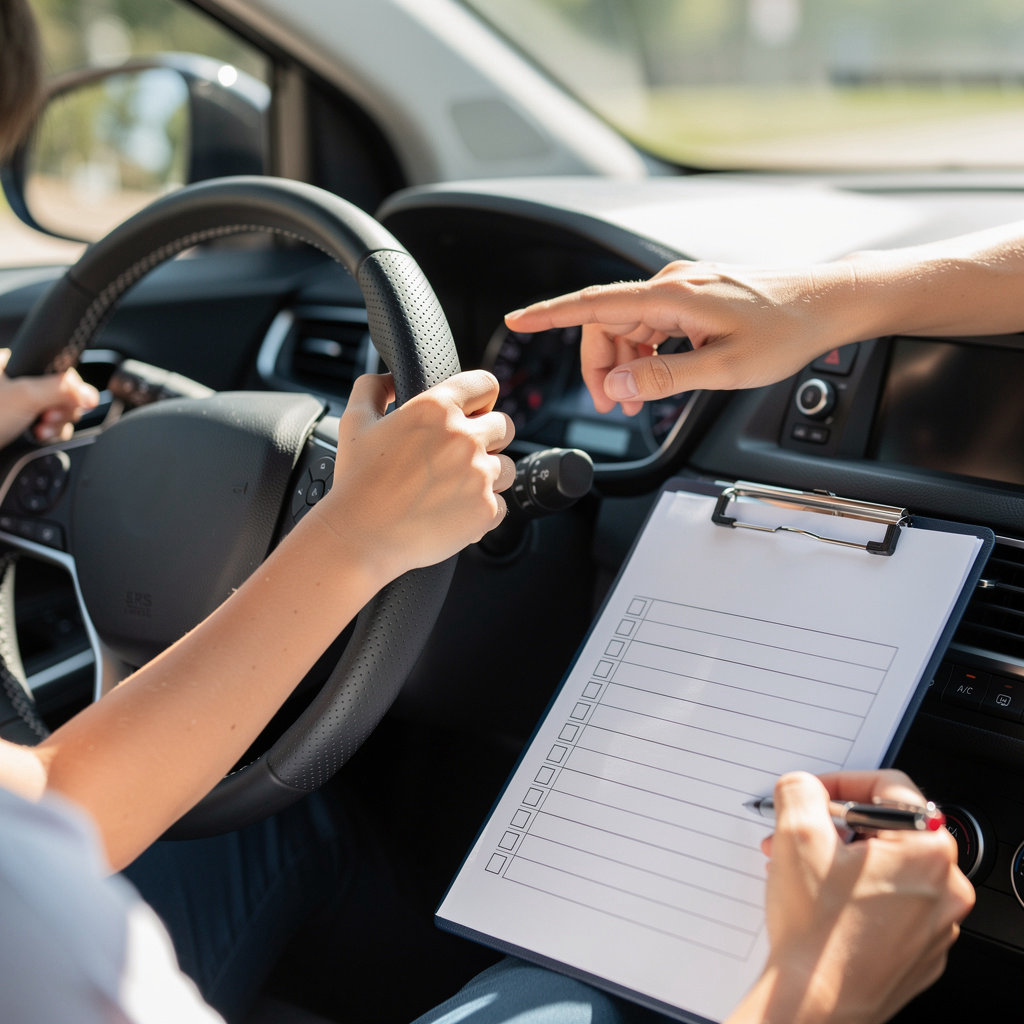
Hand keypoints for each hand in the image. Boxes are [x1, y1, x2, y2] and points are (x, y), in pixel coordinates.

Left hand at [0, 349, 99, 446]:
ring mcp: (14, 406)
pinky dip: (47, 434)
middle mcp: (12, 383)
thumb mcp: (25, 396)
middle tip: (45, 417)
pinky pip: (46, 426)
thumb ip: (62, 389)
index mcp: (9, 363)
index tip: (69, 400)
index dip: (68, 386)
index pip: (55, 368)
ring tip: (39, 431)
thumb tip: (90, 393)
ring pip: (54, 410)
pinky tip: (36, 438)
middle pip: (58, 391)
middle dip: (59, 409)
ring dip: (54, 424)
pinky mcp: (15, 426)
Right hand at [319, 370, 514, 581]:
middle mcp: (465, 438)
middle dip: (488, 438)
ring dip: (488, 475)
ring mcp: (479, 475)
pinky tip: (454, 512)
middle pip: (504, 426)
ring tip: (455, 488)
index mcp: (437, 408)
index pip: (486, 384)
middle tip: (460, 456)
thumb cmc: (356, 481)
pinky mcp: (485, 510)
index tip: (472, 413)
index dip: (481, 398)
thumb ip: (373, 387)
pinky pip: (501, 504)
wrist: (360, 537)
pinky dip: (482, 510)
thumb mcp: (354, 421)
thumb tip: (391, 379)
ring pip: (507, 467)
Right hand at [505, 260, 858, 415]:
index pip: (594, 304)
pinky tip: (656, 378)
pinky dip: (646, 354)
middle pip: (608, 324)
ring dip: (625, 365)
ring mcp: (685, 288)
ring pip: (629, 327)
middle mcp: (672, 285)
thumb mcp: (725, 368)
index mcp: (672, 297)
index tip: (517, 321)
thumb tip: (620, 386)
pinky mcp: (698, 296)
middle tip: (613, 409)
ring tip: (635, 403)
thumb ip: (665, 379)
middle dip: (601, 367)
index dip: (550, 316)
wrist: (832, 302)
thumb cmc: (789, 330)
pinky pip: (652, 325)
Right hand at [733, 770, 973, 1023]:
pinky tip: (821, 904)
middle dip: (836, 828)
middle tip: (802, 836)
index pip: (890, 787)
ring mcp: (936, 926)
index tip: (816, 795)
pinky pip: (890, 905)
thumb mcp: (795, 835)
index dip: (843, 783)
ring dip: (843, 861)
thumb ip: (800, 790)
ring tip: (803, 873)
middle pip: (888, 830)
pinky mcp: (919, 953)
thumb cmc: (817, 932)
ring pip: (887, 868)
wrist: (816, 1006)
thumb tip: (804, 786)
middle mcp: (945, 889)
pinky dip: (857, 895)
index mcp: (928, 853)